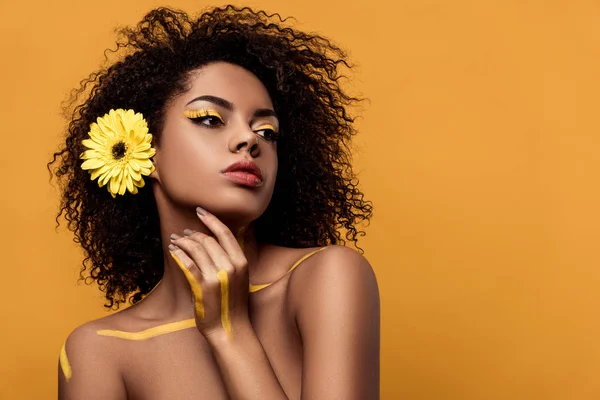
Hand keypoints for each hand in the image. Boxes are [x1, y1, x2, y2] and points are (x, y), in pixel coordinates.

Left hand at [168, 206, 249, 338]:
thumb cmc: (232, 305)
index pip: (225, 233)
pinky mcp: (203, 286)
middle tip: (184, 233)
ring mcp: (216, 276)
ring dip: (183, 242)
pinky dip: (179, 255)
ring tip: (176, 241)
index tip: (200, 211)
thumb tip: (212, 242)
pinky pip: (188, 264)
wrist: (230, 329)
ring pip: (196, 249)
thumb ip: (229, 260)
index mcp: (241, 262)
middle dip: (193, 233)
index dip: (211, 219)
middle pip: (208, 240)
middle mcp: (230, 266)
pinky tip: (174, 251)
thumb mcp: (238, 278)